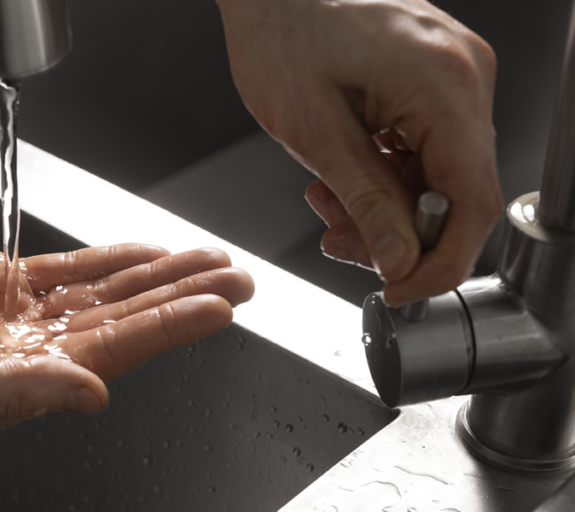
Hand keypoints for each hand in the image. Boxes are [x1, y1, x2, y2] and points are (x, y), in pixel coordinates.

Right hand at [0, 226, 254, 426]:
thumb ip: (20, 389)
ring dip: (157, 277)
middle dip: (182, 299)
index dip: (170, 328)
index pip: (113, 353)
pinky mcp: (4, 284)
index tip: (219, 305)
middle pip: (124, 323)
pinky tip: (145, 253)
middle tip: (238, 279)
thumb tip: (95, 395)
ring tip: (208, 259)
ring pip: (105, 296)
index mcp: (16, 383)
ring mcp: (19, 319)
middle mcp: (28, 354)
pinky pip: (71, 272)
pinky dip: (111, 262)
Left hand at [217, 0, 501, 304]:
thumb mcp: (315, 132)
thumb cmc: (279, 34)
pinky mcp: (434, 74)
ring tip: (326, 201)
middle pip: (457, 191)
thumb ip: (366, 201)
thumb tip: (400, 260)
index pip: (473, 201)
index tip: (401, 288)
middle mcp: (465, 73)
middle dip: (397, 231)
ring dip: (384, 204)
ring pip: (439, 172)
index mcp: (444, 84)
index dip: (440, 260)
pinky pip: (426, 143)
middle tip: (340, 241)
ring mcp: (454, 71)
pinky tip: (341, 175)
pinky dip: (386, 172)